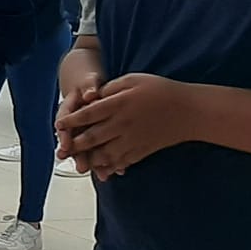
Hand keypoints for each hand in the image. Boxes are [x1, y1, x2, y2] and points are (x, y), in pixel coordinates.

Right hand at [55, 70, 102, 166]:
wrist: (88, 85)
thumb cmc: (88, 83)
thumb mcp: (88, 81)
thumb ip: (88, 87)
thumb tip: (89, 95)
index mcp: (70, 109)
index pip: (64, 123)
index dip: (65, 135)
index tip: (66, 145)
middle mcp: (75, 123)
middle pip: (74, 141)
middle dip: (78, 156)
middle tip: (81, 167)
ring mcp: (85, 131)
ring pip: (87, 149)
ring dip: (94, 162)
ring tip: (101, 175)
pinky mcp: (96, 136)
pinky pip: (100, 149)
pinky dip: (109, 159)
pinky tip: (118, 169)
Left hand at [55, 73, 192, 177]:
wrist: (191, 111)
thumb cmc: (161, 90)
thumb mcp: (133, 79)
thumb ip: (110, 88)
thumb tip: (93, 96)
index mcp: (119, 104)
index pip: (88, 114)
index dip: (71, 120)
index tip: (59, 125)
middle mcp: (123, 123)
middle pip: (93, 137)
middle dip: (75, 145)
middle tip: (61, 150)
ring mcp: (134, 139)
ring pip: (106, 153)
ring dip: (90, 160)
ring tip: (78, 164)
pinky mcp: (144, 149)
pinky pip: (123, 161)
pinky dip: (111, 166)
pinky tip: (103, 170)